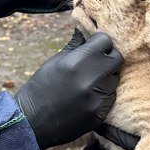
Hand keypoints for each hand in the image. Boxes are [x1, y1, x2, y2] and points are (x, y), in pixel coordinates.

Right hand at [16, 32, 122, 149]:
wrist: (32, 123)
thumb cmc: (40, 88)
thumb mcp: (55, 61)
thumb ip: (75, 45)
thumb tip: (85, 27)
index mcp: (76, 62)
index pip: (105, 40)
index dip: (99, 42)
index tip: (93, 46)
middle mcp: (91, 79)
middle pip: (117, 58)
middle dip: (107, 57)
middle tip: (95, 62)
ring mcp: (98, 98)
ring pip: (115, 78)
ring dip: (106, 77)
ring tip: (88, 81)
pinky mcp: (100, 114)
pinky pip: (111, 96)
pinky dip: (103, 94)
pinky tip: (88, 96)